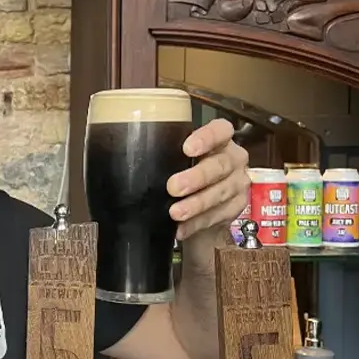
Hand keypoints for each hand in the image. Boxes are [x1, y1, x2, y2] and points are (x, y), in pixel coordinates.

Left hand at [167, 119, 248, 241]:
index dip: (207, 138)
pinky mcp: (236, 207)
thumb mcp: (175, 157)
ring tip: (175, 213)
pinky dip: (197, 224)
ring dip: (196, 205)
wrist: (200, 203)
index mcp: (220, 139)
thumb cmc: (183, 171)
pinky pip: (218, 216)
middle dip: (196, 178)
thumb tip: (120, 151)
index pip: (221, 130)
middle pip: (220, 165)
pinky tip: (181, 228)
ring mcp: (238, 184)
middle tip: (173, 187)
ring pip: (221, 193)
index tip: (187, 148)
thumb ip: (161, 152)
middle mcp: (233, 159)